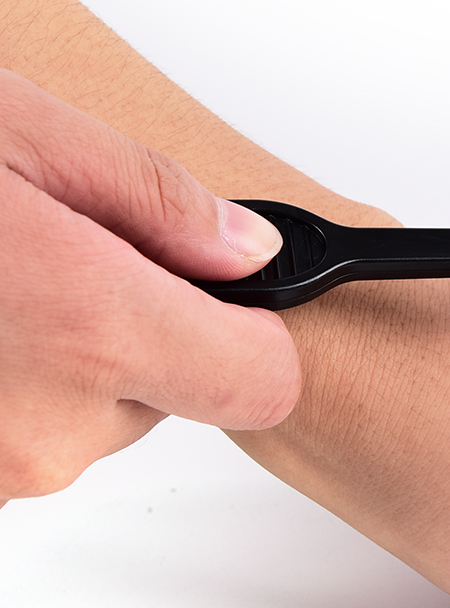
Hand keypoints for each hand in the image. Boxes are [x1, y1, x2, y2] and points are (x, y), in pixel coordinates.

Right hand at [0, 70, 300, 500]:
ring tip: (8, 285)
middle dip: (140, 330)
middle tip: (64, 263)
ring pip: (99, 411)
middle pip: (177, 391)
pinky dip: (19, 383)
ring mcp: (2, 470)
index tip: (226, 299)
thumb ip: (156, 201)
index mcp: (92, 330)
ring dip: (72, 356)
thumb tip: (250, 251)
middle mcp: (52, 427)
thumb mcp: (21, 137)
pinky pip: (34, 430)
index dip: (255, 338)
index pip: (266, 382)